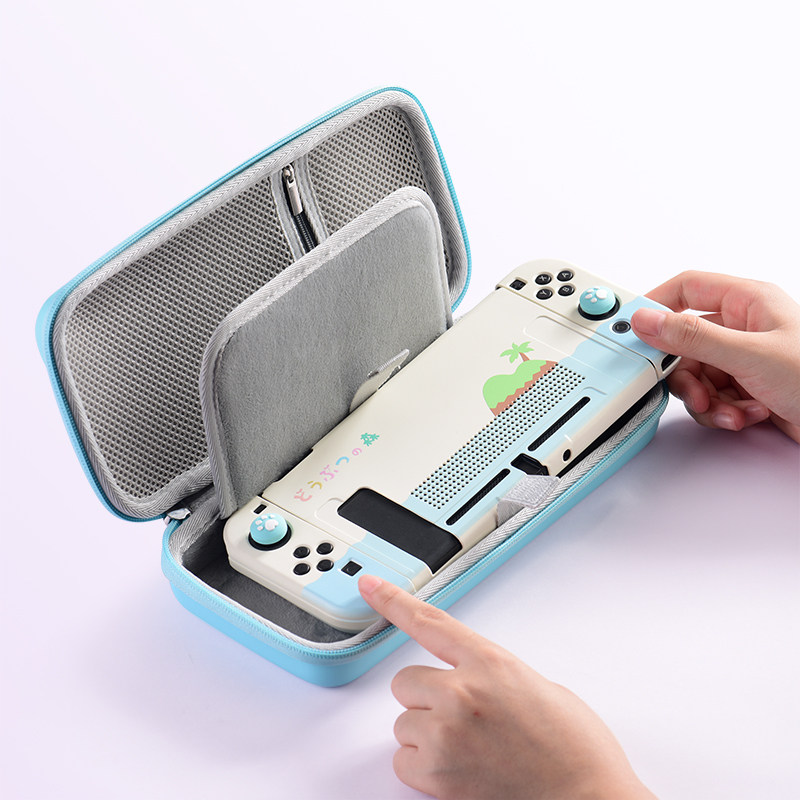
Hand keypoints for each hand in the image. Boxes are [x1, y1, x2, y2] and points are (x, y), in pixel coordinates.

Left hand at [359, 575, 654, 799]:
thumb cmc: (574, 748)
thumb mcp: (537, 685)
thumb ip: (492, 672)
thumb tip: (470, 678)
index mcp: (490, 661)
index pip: (429, 621)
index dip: (393, 600)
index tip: (369, 585)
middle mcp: (463, 691)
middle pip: (406, 681)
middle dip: (426, 697)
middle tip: (463, 718)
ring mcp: (448, 732)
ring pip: (404, 722)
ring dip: (426, 733)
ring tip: (470, 748)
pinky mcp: (439, 774)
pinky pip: (403, 760)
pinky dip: (422, 766)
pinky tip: (457, 769)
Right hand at [631, 271, 799, 442]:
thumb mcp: (750, 356)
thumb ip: (693, 338)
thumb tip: (647, 320)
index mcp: (748, 301)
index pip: (687, 288)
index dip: (656, 304)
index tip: (633, 328)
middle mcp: (745, 326)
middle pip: (685, 342)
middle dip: (686, 374)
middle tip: (691, 391)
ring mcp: (745, 358)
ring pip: (697, 374)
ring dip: (707, 399)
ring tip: (730, 410)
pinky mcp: (748, 386)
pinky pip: (713, 395)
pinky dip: (723, 411)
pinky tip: (746, 416)